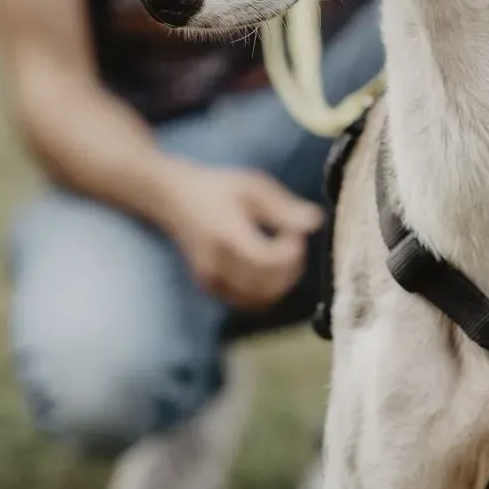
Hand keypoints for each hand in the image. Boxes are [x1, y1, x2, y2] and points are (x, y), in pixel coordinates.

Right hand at [160, 161, 323, 307]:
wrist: (173, 198)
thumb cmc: (217, 187)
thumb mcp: (253, 186)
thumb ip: (284, 207)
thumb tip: (316, 223)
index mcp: (227, 236)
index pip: (268, 262)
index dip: (292, 253)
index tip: (294, 232)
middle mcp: (216, 264)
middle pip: (268, 286)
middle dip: (291, 269)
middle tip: (292, 242)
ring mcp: (211, 280)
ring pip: (261, 299)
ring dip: (281, 283)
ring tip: (281, 254)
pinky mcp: (211, 288)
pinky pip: (249, 301)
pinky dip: (266, 290)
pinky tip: (267, 266)